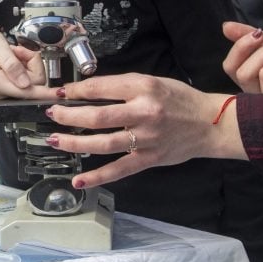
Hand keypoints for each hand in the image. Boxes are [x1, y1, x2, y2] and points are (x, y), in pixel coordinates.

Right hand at [0, 25, 46, 97]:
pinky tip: (13, 57)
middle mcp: (2, 91)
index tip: (59, 95)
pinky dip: (24, 64)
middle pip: (34, 84)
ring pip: (32, 80)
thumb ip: (11, 64)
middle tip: (17, 50)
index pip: (27, 92)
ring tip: (12, 52)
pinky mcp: (10, 85)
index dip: (45, 93)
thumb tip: (26, 83)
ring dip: (27, 62)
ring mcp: (6, 89)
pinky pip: (27, 78)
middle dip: (31, 63)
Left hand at [44, 73, 246, 187]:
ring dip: (75, 142)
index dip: (76, 91)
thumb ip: (122, 87)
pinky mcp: (149, 159)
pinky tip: (79, 180)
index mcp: (143, 88)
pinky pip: (119, 170)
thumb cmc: (179, 99)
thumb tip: (88, 91)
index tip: (60, 93)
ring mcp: (146, 139)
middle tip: (52, 114)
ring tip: (55, 140)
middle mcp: (143, 112)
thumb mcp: (151, 81)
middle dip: (69, 115)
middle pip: (98, 116)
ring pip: (103, 143)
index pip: (101, 88)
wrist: (210, 123)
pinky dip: (97, 177)